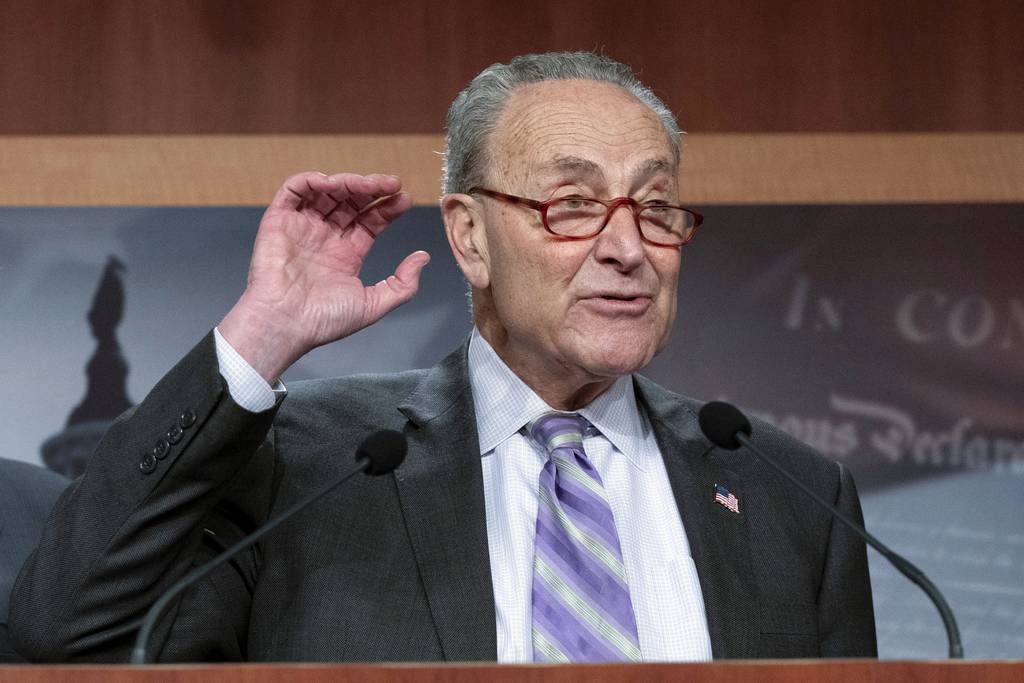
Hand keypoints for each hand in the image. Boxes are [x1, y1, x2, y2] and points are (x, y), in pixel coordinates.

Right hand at [219, 171, 429, 381]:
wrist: (285, 324)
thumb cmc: (323, 321)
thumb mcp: (373, 305)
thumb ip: (402, 284)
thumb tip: (423, 258)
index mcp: (345, 255)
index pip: (370, 222)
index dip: (387, 208)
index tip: (404, 198)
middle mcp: (325, 238)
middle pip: (351, 203)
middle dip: (372, 190)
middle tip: (392, 184)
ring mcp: (302, 227)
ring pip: (326, 192)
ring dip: (348, 182)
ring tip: (368, 184)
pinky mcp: (278, 221)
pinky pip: (294, 190)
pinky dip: (313, 180)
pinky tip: (334, 183)